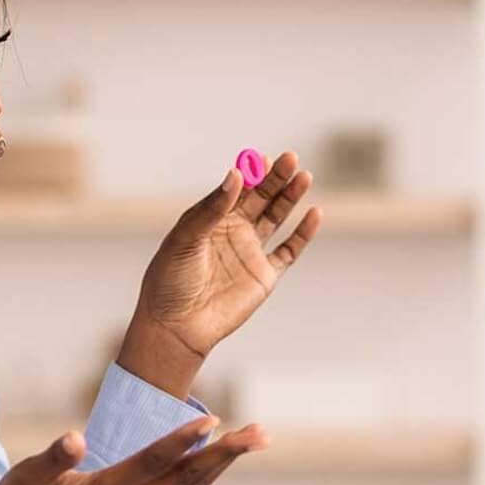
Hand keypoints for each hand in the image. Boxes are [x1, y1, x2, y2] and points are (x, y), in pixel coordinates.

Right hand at [0, 416, 266, 484]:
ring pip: (192, 484)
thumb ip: (50, 460)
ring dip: (226, 460)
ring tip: (257, 436)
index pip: (149, 463)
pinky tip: (224, 452)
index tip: (211, 420)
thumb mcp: (22, 482)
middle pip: (187, 477)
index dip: (180, 441)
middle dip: (227, 453)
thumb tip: (75, 437)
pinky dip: (210, 468)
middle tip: (261, 432)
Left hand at [120, 153, 319, 397]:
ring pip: (276, 217)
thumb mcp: (185, 239)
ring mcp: (250, 252)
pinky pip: (289, 250)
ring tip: (304, 176)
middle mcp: (233, 231)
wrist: (177, 326)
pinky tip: (314, 214)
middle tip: (291, 158)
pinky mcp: (264, 275)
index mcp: (210, 218)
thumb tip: (236, 176)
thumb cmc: (170, 281)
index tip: (263, 158)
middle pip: (261, 198)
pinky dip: (303, 233)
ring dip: (290, 197)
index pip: (236, 188)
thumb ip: (211, 209)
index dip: (251, 172)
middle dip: (276, 178)